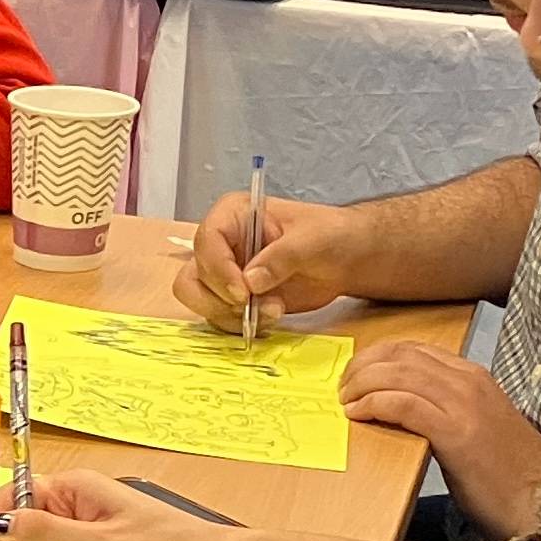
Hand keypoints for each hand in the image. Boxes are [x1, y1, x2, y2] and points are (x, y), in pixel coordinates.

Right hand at [175, 190, 359, 333]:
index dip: (218, 269)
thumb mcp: (312, 240)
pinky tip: (271, 316)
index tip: (242, 292)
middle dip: (219, 299)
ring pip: (200, 301)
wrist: (348, 259)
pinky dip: (241, 324)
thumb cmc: (331, 236)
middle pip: (192, 277)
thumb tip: (250, 282)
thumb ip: (282, 257)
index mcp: (233, 215)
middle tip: (250, 307)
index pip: (206, 240)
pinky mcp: (234, 298)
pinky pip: (220, 317)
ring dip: (231, 315)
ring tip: (273, 310)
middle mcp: (221, 244)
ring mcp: (225, 273)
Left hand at [340, 341, 540, 540]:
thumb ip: (443, 408)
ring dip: (362, 384)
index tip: (353, 375)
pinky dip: (374, 404)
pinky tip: (359, 415)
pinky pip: (404, 404)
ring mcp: (465, 404)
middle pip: (401, 355)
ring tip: (345, 402)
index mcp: (474, 376)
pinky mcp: (457, 433)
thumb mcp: (474, 426)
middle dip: (362, 366)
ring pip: (398, 374)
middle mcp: (469, 381)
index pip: (414, 349)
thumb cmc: (506, 473)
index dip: (376, 357)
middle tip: (341, 388)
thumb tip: (399, 407)